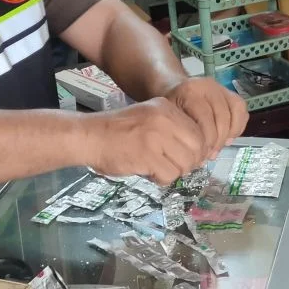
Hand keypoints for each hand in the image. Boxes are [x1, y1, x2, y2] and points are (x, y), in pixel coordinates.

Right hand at [86, 97, 206, 184]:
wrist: (89, 136)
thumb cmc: (117, 131)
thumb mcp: (149, 119)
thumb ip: (172, 130)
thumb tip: (197, 153)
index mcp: (167, 109)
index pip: (199, 132)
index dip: (197, 150)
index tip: (186, 158)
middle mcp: (165, 119)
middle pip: (196, 148)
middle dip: (189, 163)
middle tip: (173, 167)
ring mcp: (156, 137)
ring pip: (185, 163)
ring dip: (174, 172)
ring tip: (157, 169)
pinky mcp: (147, 155)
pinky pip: (169, 174)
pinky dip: (161, 179)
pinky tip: (149, 173)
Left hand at [166, 77, 248, 159]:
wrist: (174, 86)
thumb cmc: (171, 105)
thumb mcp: (170, 117)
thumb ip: (184, 135)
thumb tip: (201, 161)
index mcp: (190, 91)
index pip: (205, 118)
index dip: (207, 140)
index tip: (203, 154)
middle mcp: (208, 86)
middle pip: (222, 117)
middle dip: (218, 140)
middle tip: (212, 153)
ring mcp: (221, 88)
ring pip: (235, 113)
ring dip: (230, 134)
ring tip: (220, 146)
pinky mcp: (230, 92)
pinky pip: (241, 110)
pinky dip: (238, 126)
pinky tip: (229, 137)